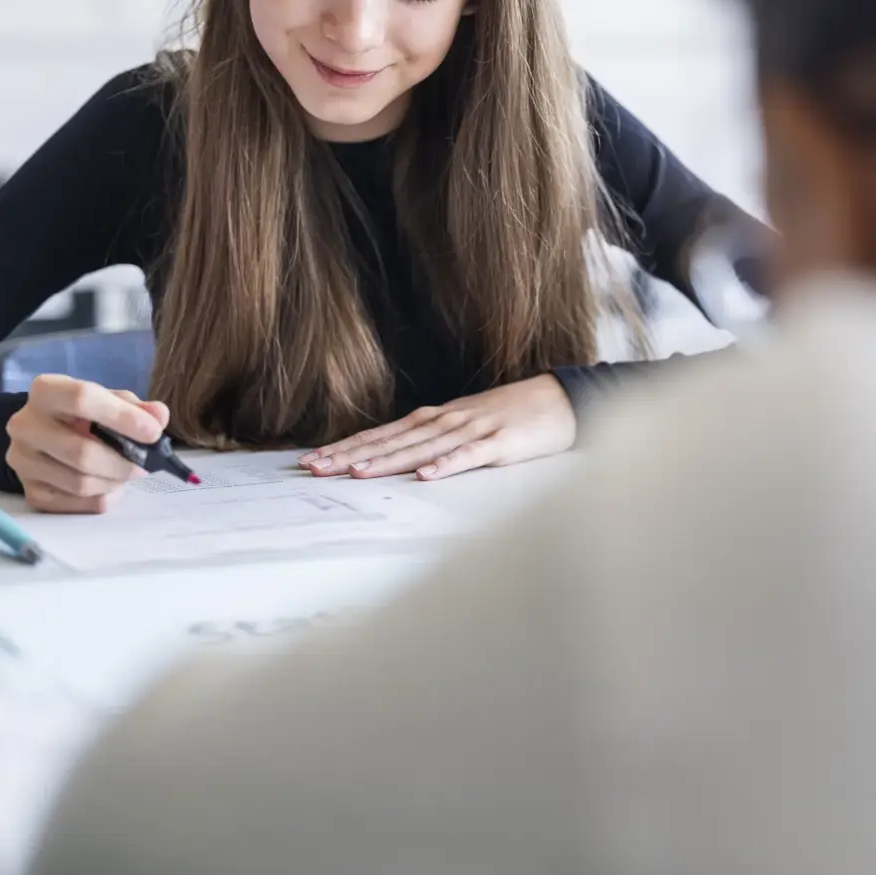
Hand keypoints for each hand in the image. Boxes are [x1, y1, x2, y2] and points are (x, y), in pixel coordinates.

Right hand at [6, 375, 170, 513]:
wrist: (44, 432)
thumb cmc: (83, 412)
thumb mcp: (108, 399)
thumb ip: (136, 406)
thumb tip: (159, 418)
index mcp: (45, 391)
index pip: (83, 399)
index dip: (123, 417)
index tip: (154, 432)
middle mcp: (25, 425)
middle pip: (81, 452)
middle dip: (122, 462)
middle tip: (145, 464)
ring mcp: (22, 462)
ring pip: (79, 483)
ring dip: (114, 482)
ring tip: (128, 473)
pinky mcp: (29, 491)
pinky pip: (73, 504)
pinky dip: (101, 499)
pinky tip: (111, 487)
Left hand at [299, 373, 577, 481]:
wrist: (561, 399)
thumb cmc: (512, 414)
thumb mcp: (467, 423)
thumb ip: (435, 438)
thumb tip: (399, 457)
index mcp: (437, 418)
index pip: (384, 434)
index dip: (348, 447)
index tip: (314, 460)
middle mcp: (447, 420)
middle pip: (393, 440)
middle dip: (352, 455)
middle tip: (314, 468)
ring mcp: (473, 429)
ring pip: (422, 448)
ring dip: (388, 461)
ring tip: (356, 474)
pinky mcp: (501, 443)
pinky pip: (470, 456)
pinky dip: (447, 465)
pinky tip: (425, 476)